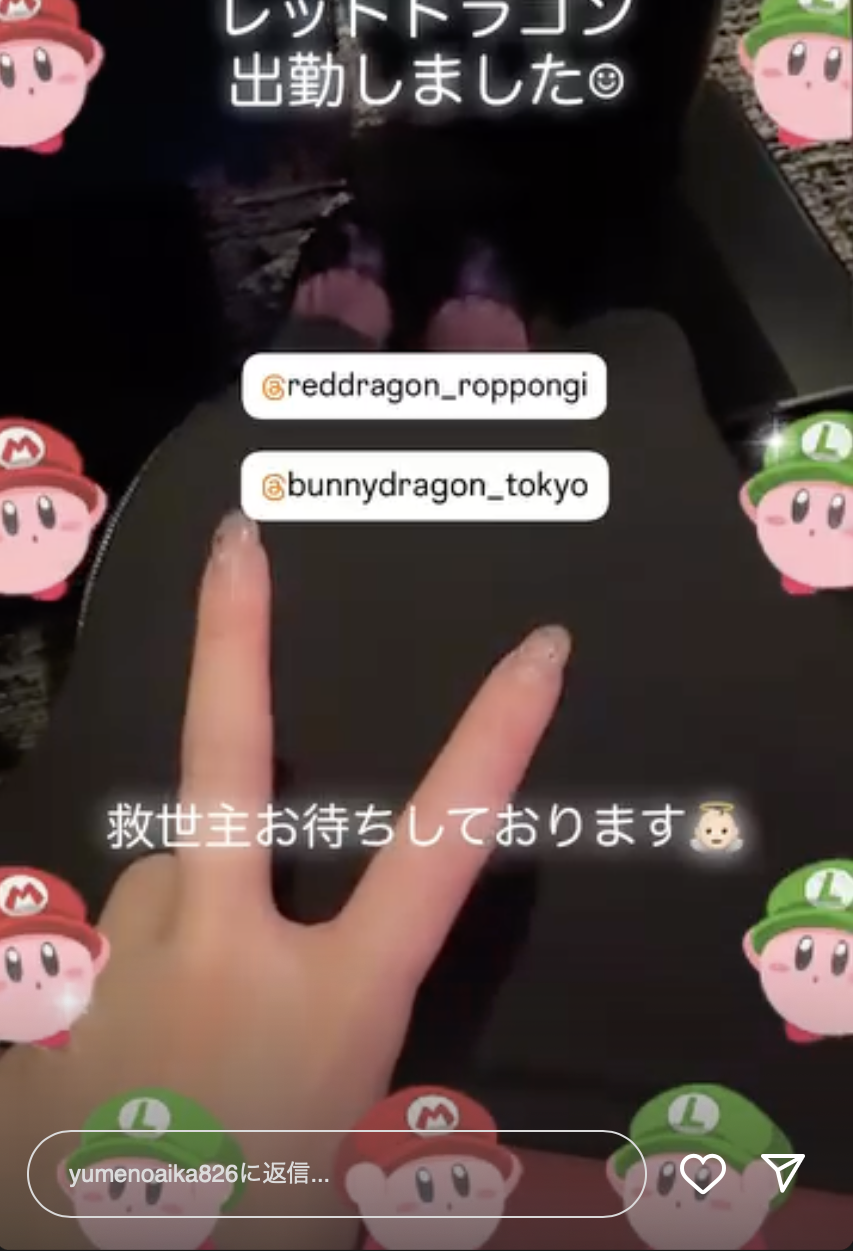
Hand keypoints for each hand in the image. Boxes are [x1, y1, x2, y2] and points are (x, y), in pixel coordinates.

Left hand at [0, 511, 569, 1248]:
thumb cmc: (238, 1218)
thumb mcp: (337, 1149)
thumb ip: (336, 1051)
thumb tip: (315, 999)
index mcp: (327, 1002)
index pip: (437, 849)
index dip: (495, 740)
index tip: (538, 650)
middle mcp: (220, 952)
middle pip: (225, 779)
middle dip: (232, 639)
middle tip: (235, 539)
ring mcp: (119, 959)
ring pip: (164, 888)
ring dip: (181, 924)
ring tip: (172, 1045)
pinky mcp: (55, 981)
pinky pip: (111, 942)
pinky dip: (129, 974)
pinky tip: (119, 1059)